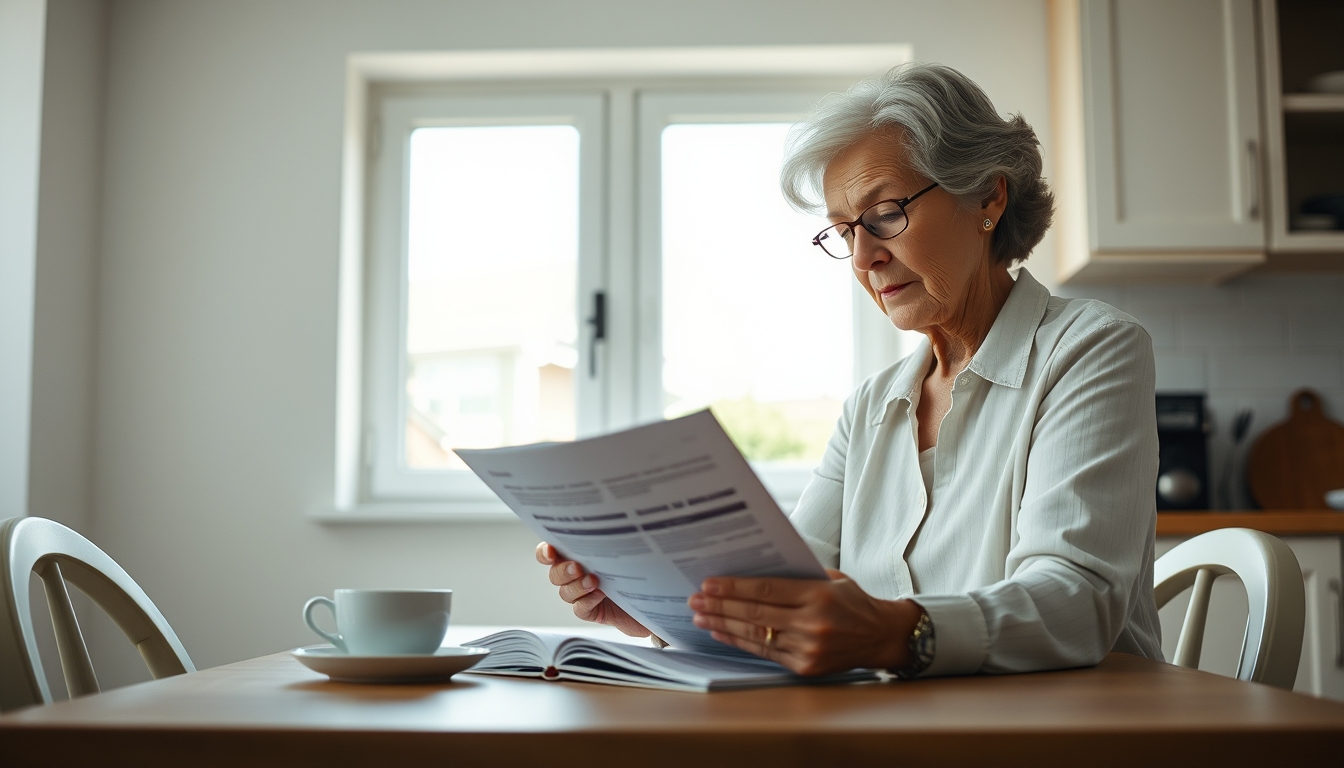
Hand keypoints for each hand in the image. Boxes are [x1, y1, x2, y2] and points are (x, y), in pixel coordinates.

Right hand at [535, 542, 650, 637]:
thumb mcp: (626, 548)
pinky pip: (580, 609)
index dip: (545, 552)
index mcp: (580, 554)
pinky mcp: (594, 611)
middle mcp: (578, 574)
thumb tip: (607, 519)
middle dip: (563, 570)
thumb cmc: (642, 567)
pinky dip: (586, 602)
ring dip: (576, 587)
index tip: (551, 550)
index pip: (551, 552)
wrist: (659, 597)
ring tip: (593, 582)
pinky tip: (599, 596)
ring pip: (565, 592)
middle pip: (555, 574)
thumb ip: (611, 536)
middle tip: (577, 567)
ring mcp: (584, 594)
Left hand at [687, 569, 921, 675]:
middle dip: (720, 606)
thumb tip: (753, 568)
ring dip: (723, 625)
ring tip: (700, 616)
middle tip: (695, 599)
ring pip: (756, 634)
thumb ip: (797, 575)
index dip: (734, 587)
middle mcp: (812, 624)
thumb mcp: (831, 578)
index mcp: (819, 595)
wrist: (880, 637)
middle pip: (755, 613)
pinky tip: (722, 632)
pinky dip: (739, 641)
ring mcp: (808, 648)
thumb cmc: (853, 602)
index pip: (767, 590)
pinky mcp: (805, 666)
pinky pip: (764, 652)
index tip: (709, 584)